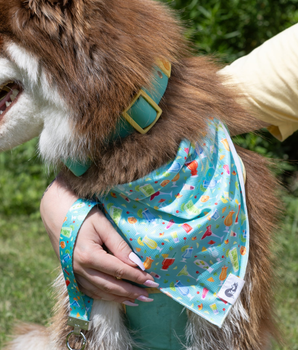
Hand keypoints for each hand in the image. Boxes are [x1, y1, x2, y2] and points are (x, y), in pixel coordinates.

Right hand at [40, 175, 156, 304]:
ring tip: (138, 300)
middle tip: (150, 295)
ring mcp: (73, 274)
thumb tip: (137, 263)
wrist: (56, 214)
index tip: (152, 281)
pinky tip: (117, 298)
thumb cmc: (83, 215)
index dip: (137, 277)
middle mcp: (79, 269)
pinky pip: (90, 291)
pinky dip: (105, 297)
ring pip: (100, 293)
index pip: (119, 270)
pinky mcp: (71, 275)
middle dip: (132, 292)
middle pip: (110, 286)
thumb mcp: (103, 225)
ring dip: (120, 298)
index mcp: (88, 255)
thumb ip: (119, 245)